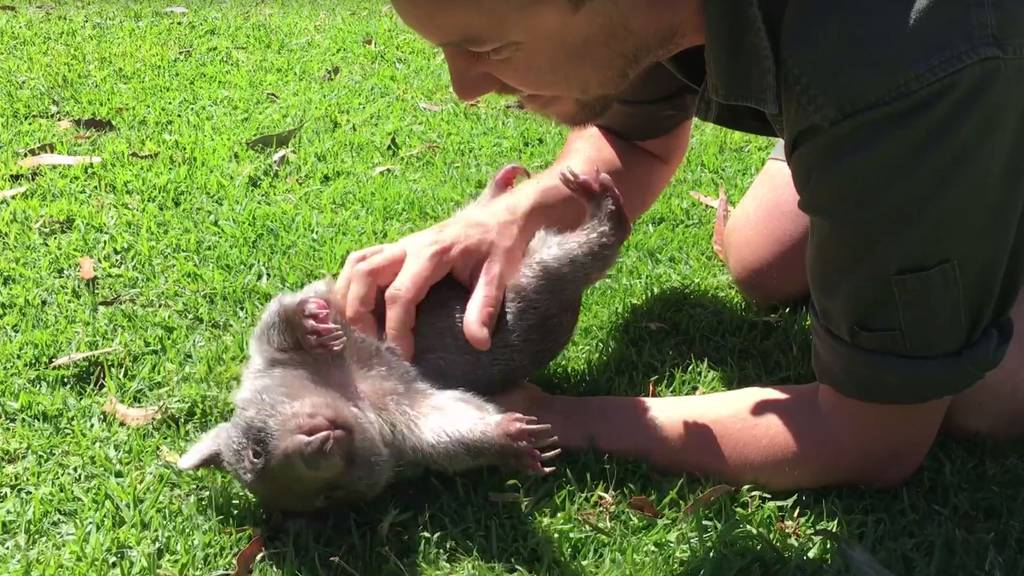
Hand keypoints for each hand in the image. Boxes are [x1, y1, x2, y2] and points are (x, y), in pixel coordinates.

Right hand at [335, 191, 533, 360]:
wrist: (504, 216)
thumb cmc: (502, 245)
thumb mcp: (500, 276)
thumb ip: (485, 308)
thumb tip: (478, 343)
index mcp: (432, 253)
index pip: (400, 294)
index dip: (397, 328)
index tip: (405, 354)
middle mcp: (409, 246)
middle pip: (364, 274)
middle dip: (359, 311)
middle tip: (373, 341)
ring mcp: (402, 245)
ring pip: (357, 263)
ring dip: (349, 294)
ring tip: (360, 326)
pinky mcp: (400, 248)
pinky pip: (364, 260)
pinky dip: (353, 283)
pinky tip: (360, 306)